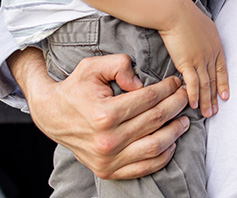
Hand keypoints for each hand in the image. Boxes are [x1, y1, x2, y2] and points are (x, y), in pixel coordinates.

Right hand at [10, 48, 189, 179]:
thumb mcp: (93, 66)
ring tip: (184, 120)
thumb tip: (141, 82)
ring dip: (175, 132)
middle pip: (155, 121)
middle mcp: (107, 140)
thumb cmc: (75, 88)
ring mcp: (108, 159)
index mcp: (105, 114)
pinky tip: (170, 142)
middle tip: (185, 96)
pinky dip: (162, 156)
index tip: (176, 82)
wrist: (51, 114)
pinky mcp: (108, 170)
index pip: (148, 99)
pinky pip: (144, 168)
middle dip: (176, 106)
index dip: (167, 89)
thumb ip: (119, 65)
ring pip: (155, 147)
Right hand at [157, 0, 228, 117]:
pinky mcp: (187, 63)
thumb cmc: (185, 15)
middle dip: (214, 97)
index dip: (223, 84)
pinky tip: (192, 104)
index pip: (222, 69)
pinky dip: (193, 95)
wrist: (175, 12)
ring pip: (205, 85)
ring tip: (206, 114)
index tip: (225, 96)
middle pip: (214, 80)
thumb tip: (202, 42)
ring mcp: (200, 60)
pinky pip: (193, 83)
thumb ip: (205, 38)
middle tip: (214, 112)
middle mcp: (210, 54)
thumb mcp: (203, 25)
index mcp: (216, 45)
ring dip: (205, 101)